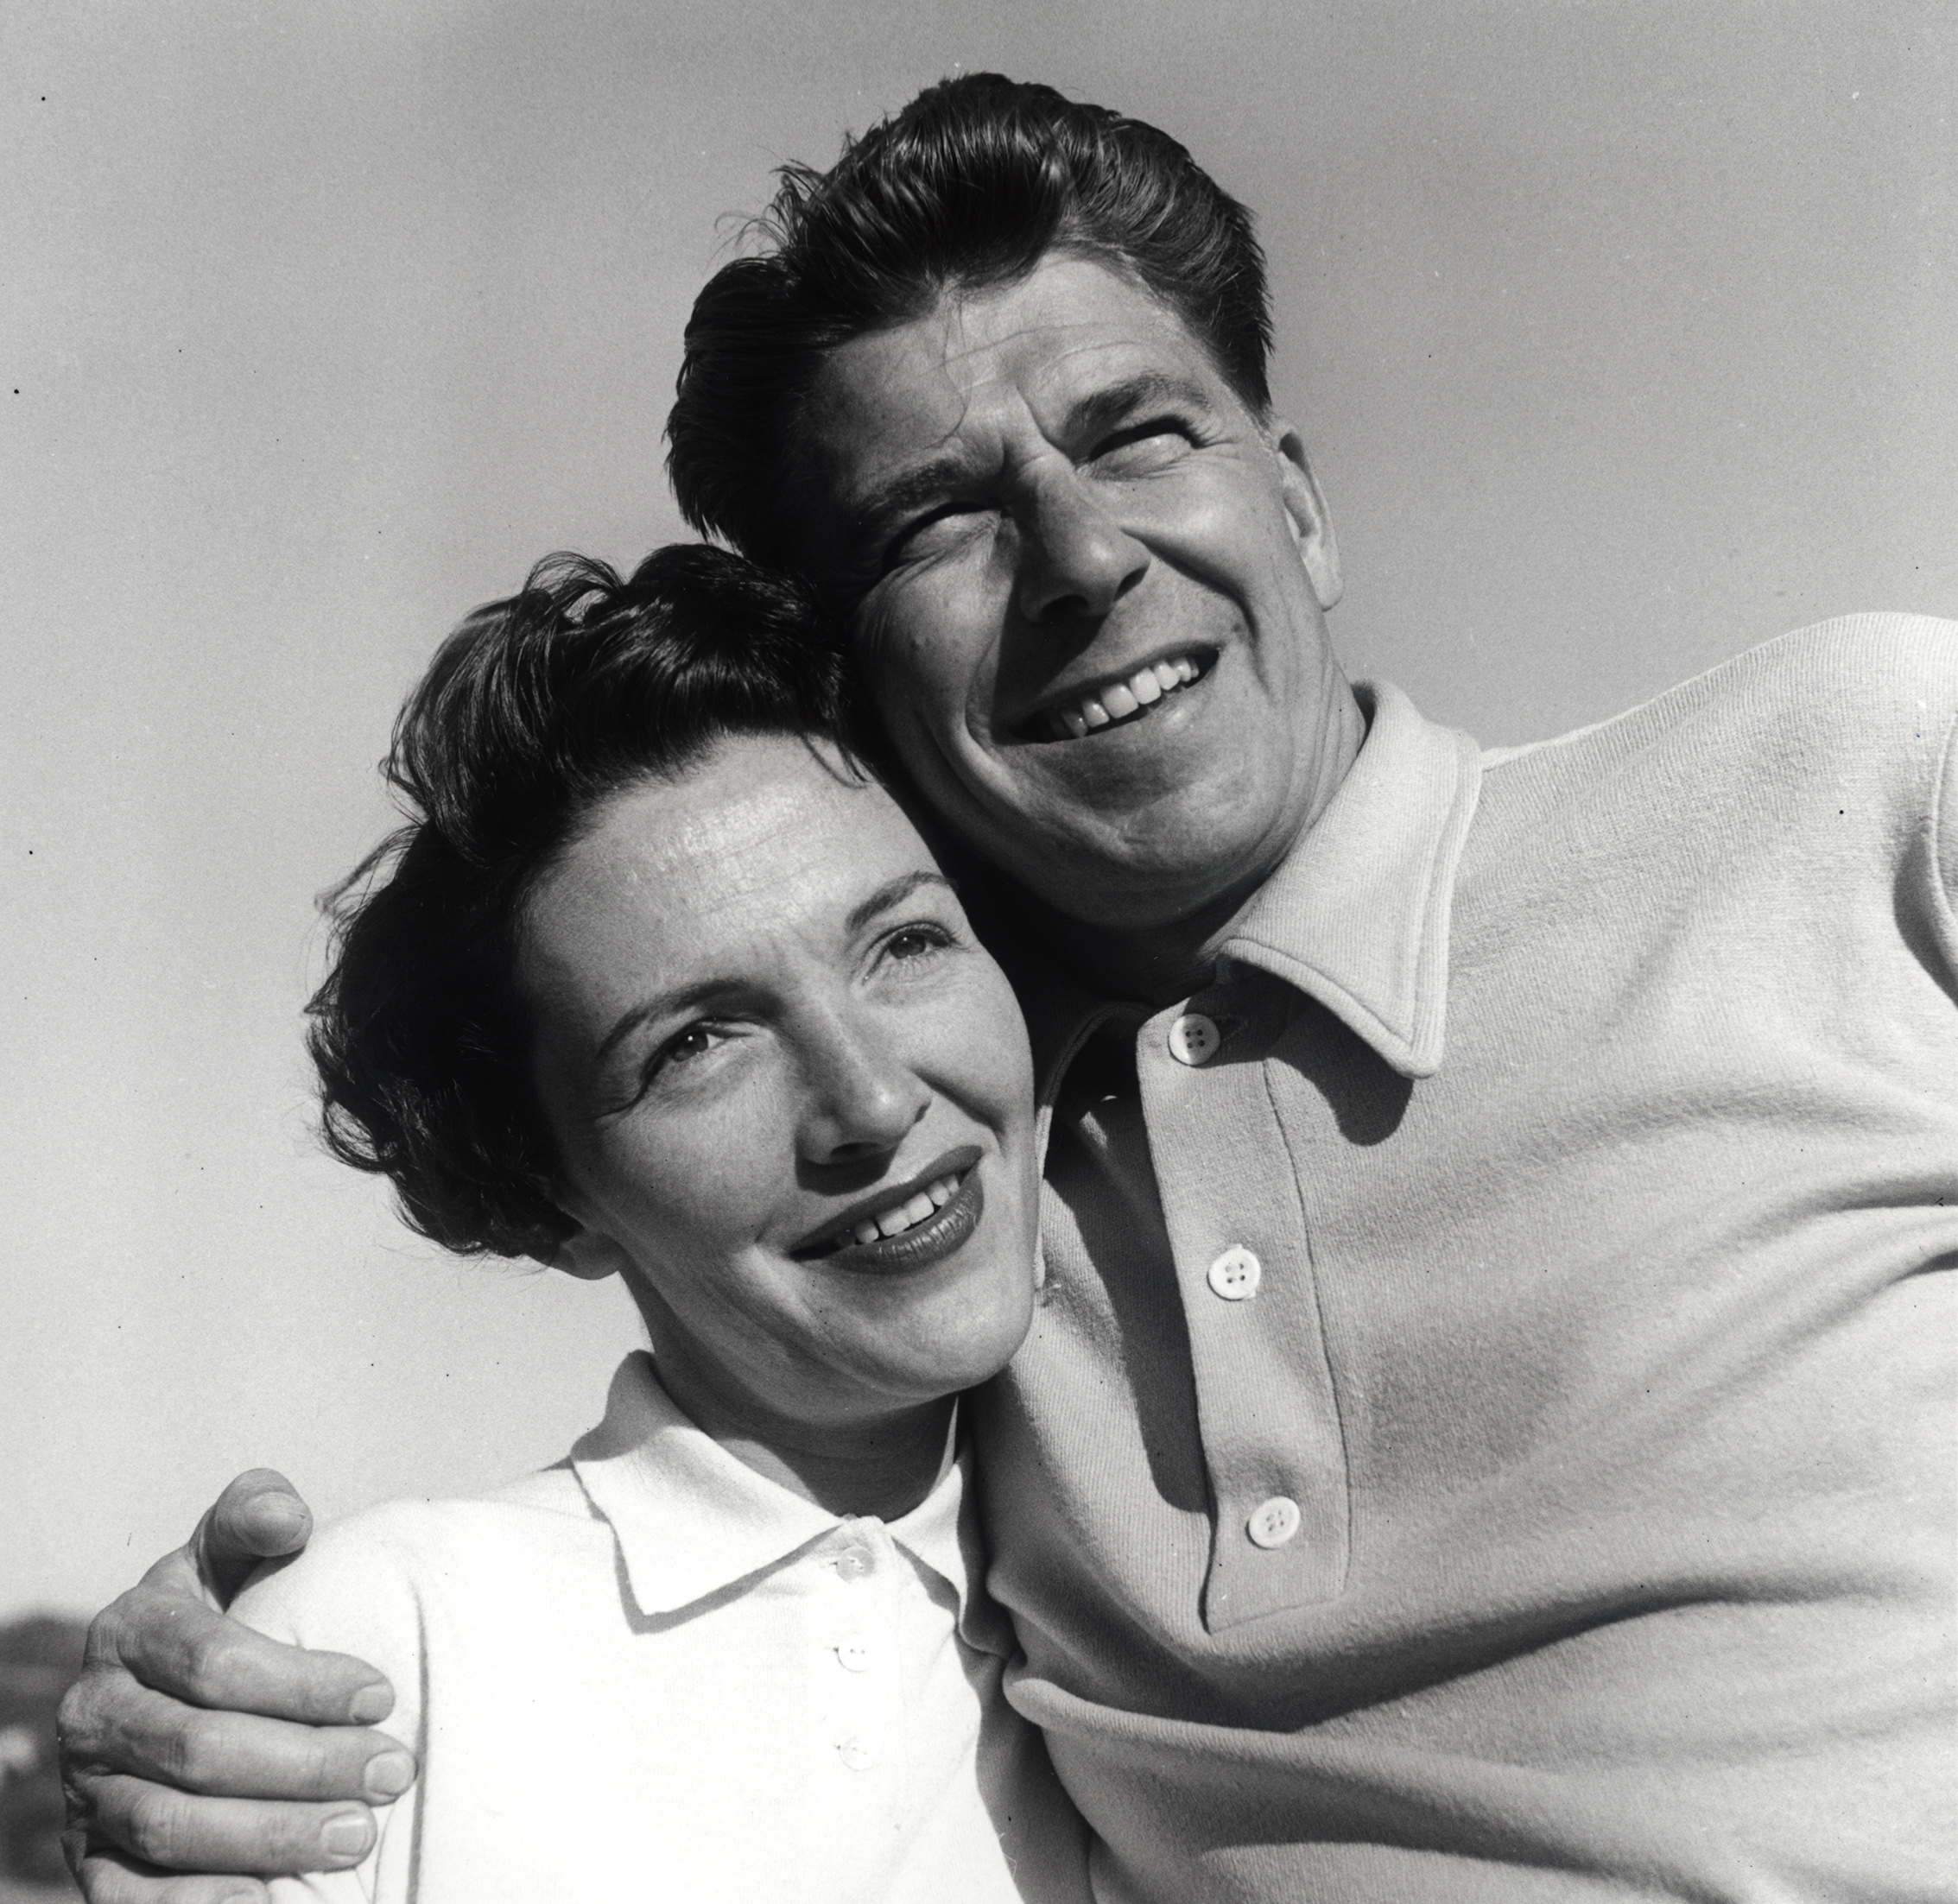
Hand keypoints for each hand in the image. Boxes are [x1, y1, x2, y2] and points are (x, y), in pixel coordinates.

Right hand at [58, 1470, 418, 1903]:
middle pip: (200, 1751)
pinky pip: (134, 1900)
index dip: (302, 1683)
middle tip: (390, 1772)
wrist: (157, 1689)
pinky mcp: (90, 1864)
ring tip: (359, 1836)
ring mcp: (85, 1795)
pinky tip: (277, 1903)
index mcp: (128, 1630)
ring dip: (270, 1838)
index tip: (382, 1695)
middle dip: (305, 1766)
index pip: (215, 1662)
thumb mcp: (227, 1553)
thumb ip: (254, 1515)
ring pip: (171, 1827)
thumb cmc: (220, 1609)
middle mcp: (93, 1713)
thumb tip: (288, 1516)